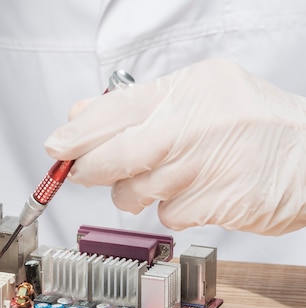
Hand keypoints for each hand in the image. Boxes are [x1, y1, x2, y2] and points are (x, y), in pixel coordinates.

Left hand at [45, 58, 305, 234]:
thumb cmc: (256, 127)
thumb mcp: (201, 98)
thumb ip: (141, 107)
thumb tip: (81, 116)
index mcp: (191, 90)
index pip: (117, 108)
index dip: (79, 132)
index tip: (56, 147)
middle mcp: (197, 124)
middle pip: (118, 154)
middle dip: (92, 169)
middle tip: (85, 173)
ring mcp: (208, 165)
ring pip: (138, 190)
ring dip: (138, 191)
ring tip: (169, 177)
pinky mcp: (218, 203)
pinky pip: (169, 213)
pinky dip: (172, 208)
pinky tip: (198, 193)